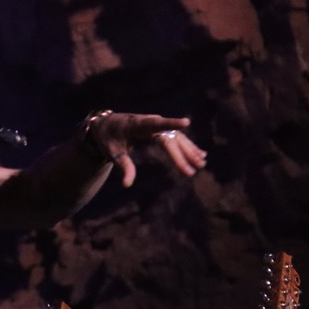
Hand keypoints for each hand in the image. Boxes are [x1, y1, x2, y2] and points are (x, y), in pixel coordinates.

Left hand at [82, 110, 206, 186]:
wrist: (106, 126)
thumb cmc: (108, 139)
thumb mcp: (112, 153)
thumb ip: (123, 166)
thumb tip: (127, 185)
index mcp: (138, 124)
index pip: (157, 124)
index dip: (172, 123)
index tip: (186, 123)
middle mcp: (151, 123)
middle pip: (170, 138)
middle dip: (183, 153)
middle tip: (196, 168)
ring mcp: (157, 126)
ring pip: (177, 138)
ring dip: (190, 150)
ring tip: (202, 163)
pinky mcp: (159, 131)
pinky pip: (176, 139)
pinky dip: (187, 147)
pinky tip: (200, 155)